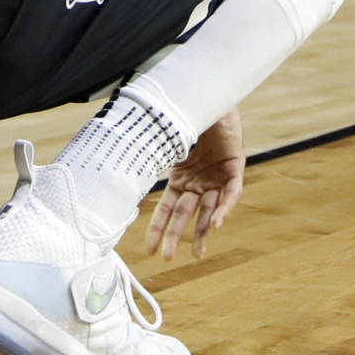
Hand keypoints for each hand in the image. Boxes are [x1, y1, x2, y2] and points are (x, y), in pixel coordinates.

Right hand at [146, 109, 244, 260]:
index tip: (149, 249)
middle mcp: (198, 182)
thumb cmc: (188, 115)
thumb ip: (152, 159)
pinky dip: (224, 208)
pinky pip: (231, 193)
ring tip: (198, 254)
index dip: (157, 228)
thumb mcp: (165, 143)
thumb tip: (119, 171)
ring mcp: (216, 177)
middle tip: (168, 258)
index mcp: (180, 177)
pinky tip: (217, 223)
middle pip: (184, 214)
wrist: (211, 96)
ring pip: (209, 210)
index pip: (166, 208)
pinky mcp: (235, 168)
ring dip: (203, 231)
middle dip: (175, 236)